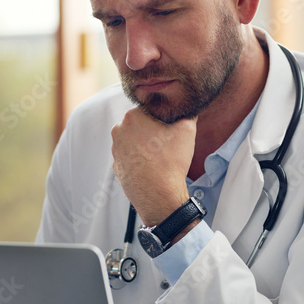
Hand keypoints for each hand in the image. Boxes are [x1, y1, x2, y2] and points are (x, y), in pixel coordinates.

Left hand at [111, 108, 196, 225]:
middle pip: (140, 124)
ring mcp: (116, 150)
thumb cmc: (170, 161)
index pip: (150, 109)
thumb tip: (187, 110)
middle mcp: (119, 130)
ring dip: (145, 145)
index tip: (171, 127)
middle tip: (167, 142)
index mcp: (132, 116)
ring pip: (134, 141)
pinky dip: (140, 160)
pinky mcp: (117, 166)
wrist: (159, 195)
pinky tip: (153, 166)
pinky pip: (130, 157)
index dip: (163, 117)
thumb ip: (186, 113)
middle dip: (152, 130)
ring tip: (161, 156)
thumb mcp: (187, 130)